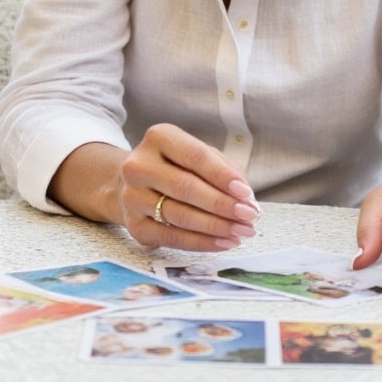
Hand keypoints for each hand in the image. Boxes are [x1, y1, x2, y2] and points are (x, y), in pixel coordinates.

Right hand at [117, 124, 260, 252]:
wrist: (134, 184)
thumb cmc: (176, 166)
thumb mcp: (198, 155)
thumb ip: (223, 169)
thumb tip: (246, 198)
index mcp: (158, 138)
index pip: (194, 156)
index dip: (222, 175)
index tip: (246, 193)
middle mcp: (139, 166)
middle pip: (185, 187)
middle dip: (222, 204)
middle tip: (249, 216)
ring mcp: (132, 197)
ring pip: (179, 215)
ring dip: (216, 226)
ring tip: (242, 231)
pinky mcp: (134, 225)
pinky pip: (172, 238)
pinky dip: (202, 242)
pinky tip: (223, 242)